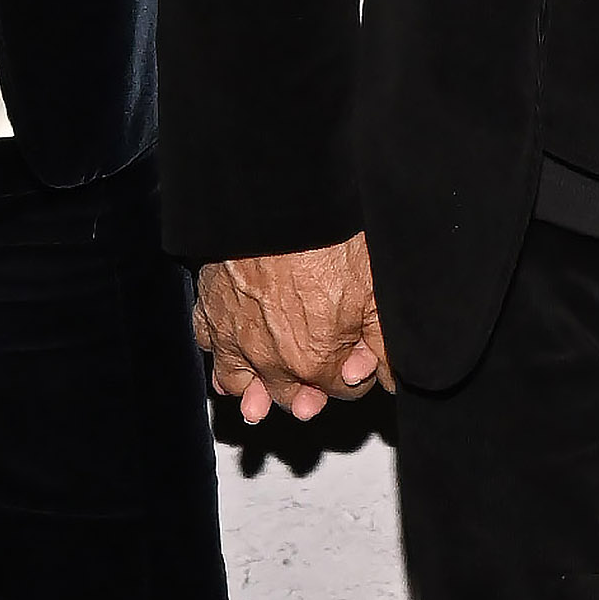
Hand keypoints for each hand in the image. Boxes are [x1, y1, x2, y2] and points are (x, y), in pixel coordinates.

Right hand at [195, 236, 387, 422]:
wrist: (281, 203)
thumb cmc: (327, 240)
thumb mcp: (374, 293)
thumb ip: (383, 345)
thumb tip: (389, 378)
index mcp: (314, 361)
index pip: (341, 388)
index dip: (354, 373)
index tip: (357, 356)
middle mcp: (270, 359)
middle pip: (290, 394)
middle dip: (308, 391)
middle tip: (315, 385)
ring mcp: (234, 337)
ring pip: (238, 383)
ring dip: (254, 389)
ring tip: (261, 396)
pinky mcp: (209, 310)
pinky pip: (208, 346)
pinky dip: (219, 353)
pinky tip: (229, 353)